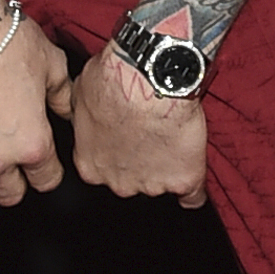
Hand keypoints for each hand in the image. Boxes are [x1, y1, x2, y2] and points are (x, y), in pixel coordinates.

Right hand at [0, 10, 76, 203]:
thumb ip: (61, 94)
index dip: (46, 172)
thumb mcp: (50, 63)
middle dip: (13, 182)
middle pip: (9, 195)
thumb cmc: (6, 41)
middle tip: (8, 163)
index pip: (46, 181)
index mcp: (32, 143)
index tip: (41, 164)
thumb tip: (67, 111)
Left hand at [64, 43, 209, 208]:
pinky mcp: (185, 179)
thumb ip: (82, 115)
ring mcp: (153, 184)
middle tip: (148, 131)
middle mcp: (118, 181)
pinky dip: (194, 191)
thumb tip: (85, 112)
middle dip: (138, 160)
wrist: (150, 77)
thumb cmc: (114, 81)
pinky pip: (193, 196)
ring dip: (165, 164)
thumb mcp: (80, 93)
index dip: (114, 150)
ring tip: (171, 133)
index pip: (102, 170)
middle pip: (130, 181)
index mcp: (90, 165)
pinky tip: (192, 174)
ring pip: (160, 183)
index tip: (123, 135)